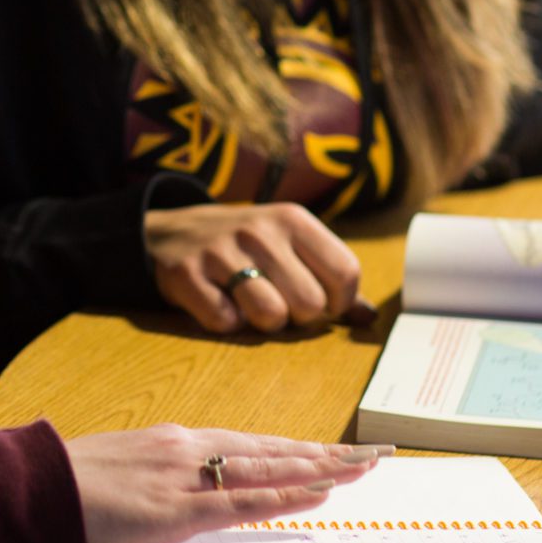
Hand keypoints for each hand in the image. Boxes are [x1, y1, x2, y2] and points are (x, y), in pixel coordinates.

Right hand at [64, 425, 387, 542]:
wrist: (32, 487)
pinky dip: (287, 496)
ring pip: (269, 468)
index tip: (334, 451)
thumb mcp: (123, 475)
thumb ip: (160, 481)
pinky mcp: (178, 509)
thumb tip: (184, 495)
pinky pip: (245, 502)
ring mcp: (186, 476)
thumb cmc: (67, 486)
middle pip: (272, 450)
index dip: (296, 448)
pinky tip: (320, 493)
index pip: (251, 444)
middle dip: (326, 453)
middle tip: (374, 454)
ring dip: (322, 469)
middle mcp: (189, 448)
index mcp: (175, 441)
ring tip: (364, 469)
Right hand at [144, 202, 364, 332]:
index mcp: (294, 220)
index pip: (345, 272)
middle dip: (298, 317)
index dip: (339, 302)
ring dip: (263, 322)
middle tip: (280, 304)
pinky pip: (225, 322)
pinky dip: (226, 322)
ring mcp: (220, 251)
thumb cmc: (246, 246)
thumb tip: (370, 318)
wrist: (172, 232)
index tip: (320, 303)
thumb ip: (331, 279)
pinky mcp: (187, 275)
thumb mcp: (290, 244)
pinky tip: (219, 302)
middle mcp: (260, 231)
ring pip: (270, 315)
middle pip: (310, 303)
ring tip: (250, 304)